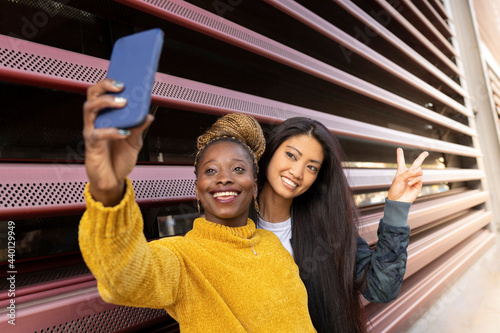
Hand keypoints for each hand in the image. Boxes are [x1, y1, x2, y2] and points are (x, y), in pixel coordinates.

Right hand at [83, 78, 153, 205]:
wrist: (113, 181)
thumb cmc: (120, 159)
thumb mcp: (135, 142)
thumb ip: (139, 128)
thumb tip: (149, 114)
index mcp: (105, 116)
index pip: (102, 92)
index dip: (109, 81)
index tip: (125, 75)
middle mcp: (96, 120)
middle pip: (92, 94)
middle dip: (105, 86)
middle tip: (122, 86)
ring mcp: (91, 131)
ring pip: (89, 108)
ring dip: (106, 103)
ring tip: (122, 104)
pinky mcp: (91, 145)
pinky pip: (98, 134)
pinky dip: (112, 131)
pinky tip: (124, 132)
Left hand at [387, 148, 428, 202]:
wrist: (398, 201)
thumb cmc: (395, 190)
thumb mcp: (398, 179)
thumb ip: (408, 173)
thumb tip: (419, 169)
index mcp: (401, 172)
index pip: (401, 162)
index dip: (400, 155)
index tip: (399, 149)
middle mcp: (408, 174)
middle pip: (416, 164)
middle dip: (422, 157)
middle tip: (426, 153)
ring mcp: (414, 179)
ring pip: (419, 171)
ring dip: (414, 174)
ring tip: (408, 180)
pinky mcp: (418, 184)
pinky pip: (419, 178)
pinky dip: (414, 180)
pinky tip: (409, 183)